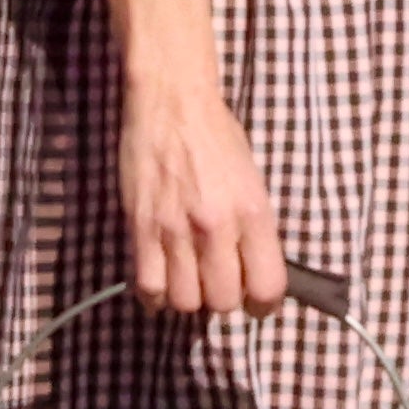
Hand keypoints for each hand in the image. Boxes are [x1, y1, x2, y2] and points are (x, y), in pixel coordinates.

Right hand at [121, 70, 288, 317]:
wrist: (173, 102)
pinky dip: (155, 296)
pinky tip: (161, 283)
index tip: (256, 303)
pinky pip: (148, 287)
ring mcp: (175, 230)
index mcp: (253, 214)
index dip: (263, 305)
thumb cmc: (218, 137)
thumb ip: (254, 229)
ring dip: (189, 298)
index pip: (267, 287)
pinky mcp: (141, 227)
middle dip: (223, 300)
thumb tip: (253, 271)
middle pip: (223, 301)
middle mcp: (216, 227)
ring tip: (189, 279)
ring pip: (185, 301)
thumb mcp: (253, 181)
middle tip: (218, 283)